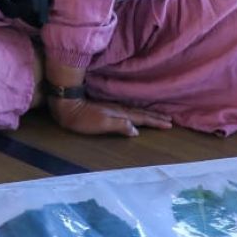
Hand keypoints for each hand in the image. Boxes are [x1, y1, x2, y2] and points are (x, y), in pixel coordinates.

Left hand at [47, 96, 172, 136]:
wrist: (67, 106)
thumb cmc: (83, 119)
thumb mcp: (101, 124)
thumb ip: (119, 126)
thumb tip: (136, 131)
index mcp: (120, 114)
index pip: (142, 118)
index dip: (155, 122)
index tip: (169, 124)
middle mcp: (119, 110)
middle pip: (141, 113)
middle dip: (155, 117)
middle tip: (169, 120)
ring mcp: (113, 108)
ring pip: (136, 111)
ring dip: (148, 114)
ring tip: (159, 116)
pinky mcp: (107, 109)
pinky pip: (129, 111)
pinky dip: (137, 113)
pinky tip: (136, 115)